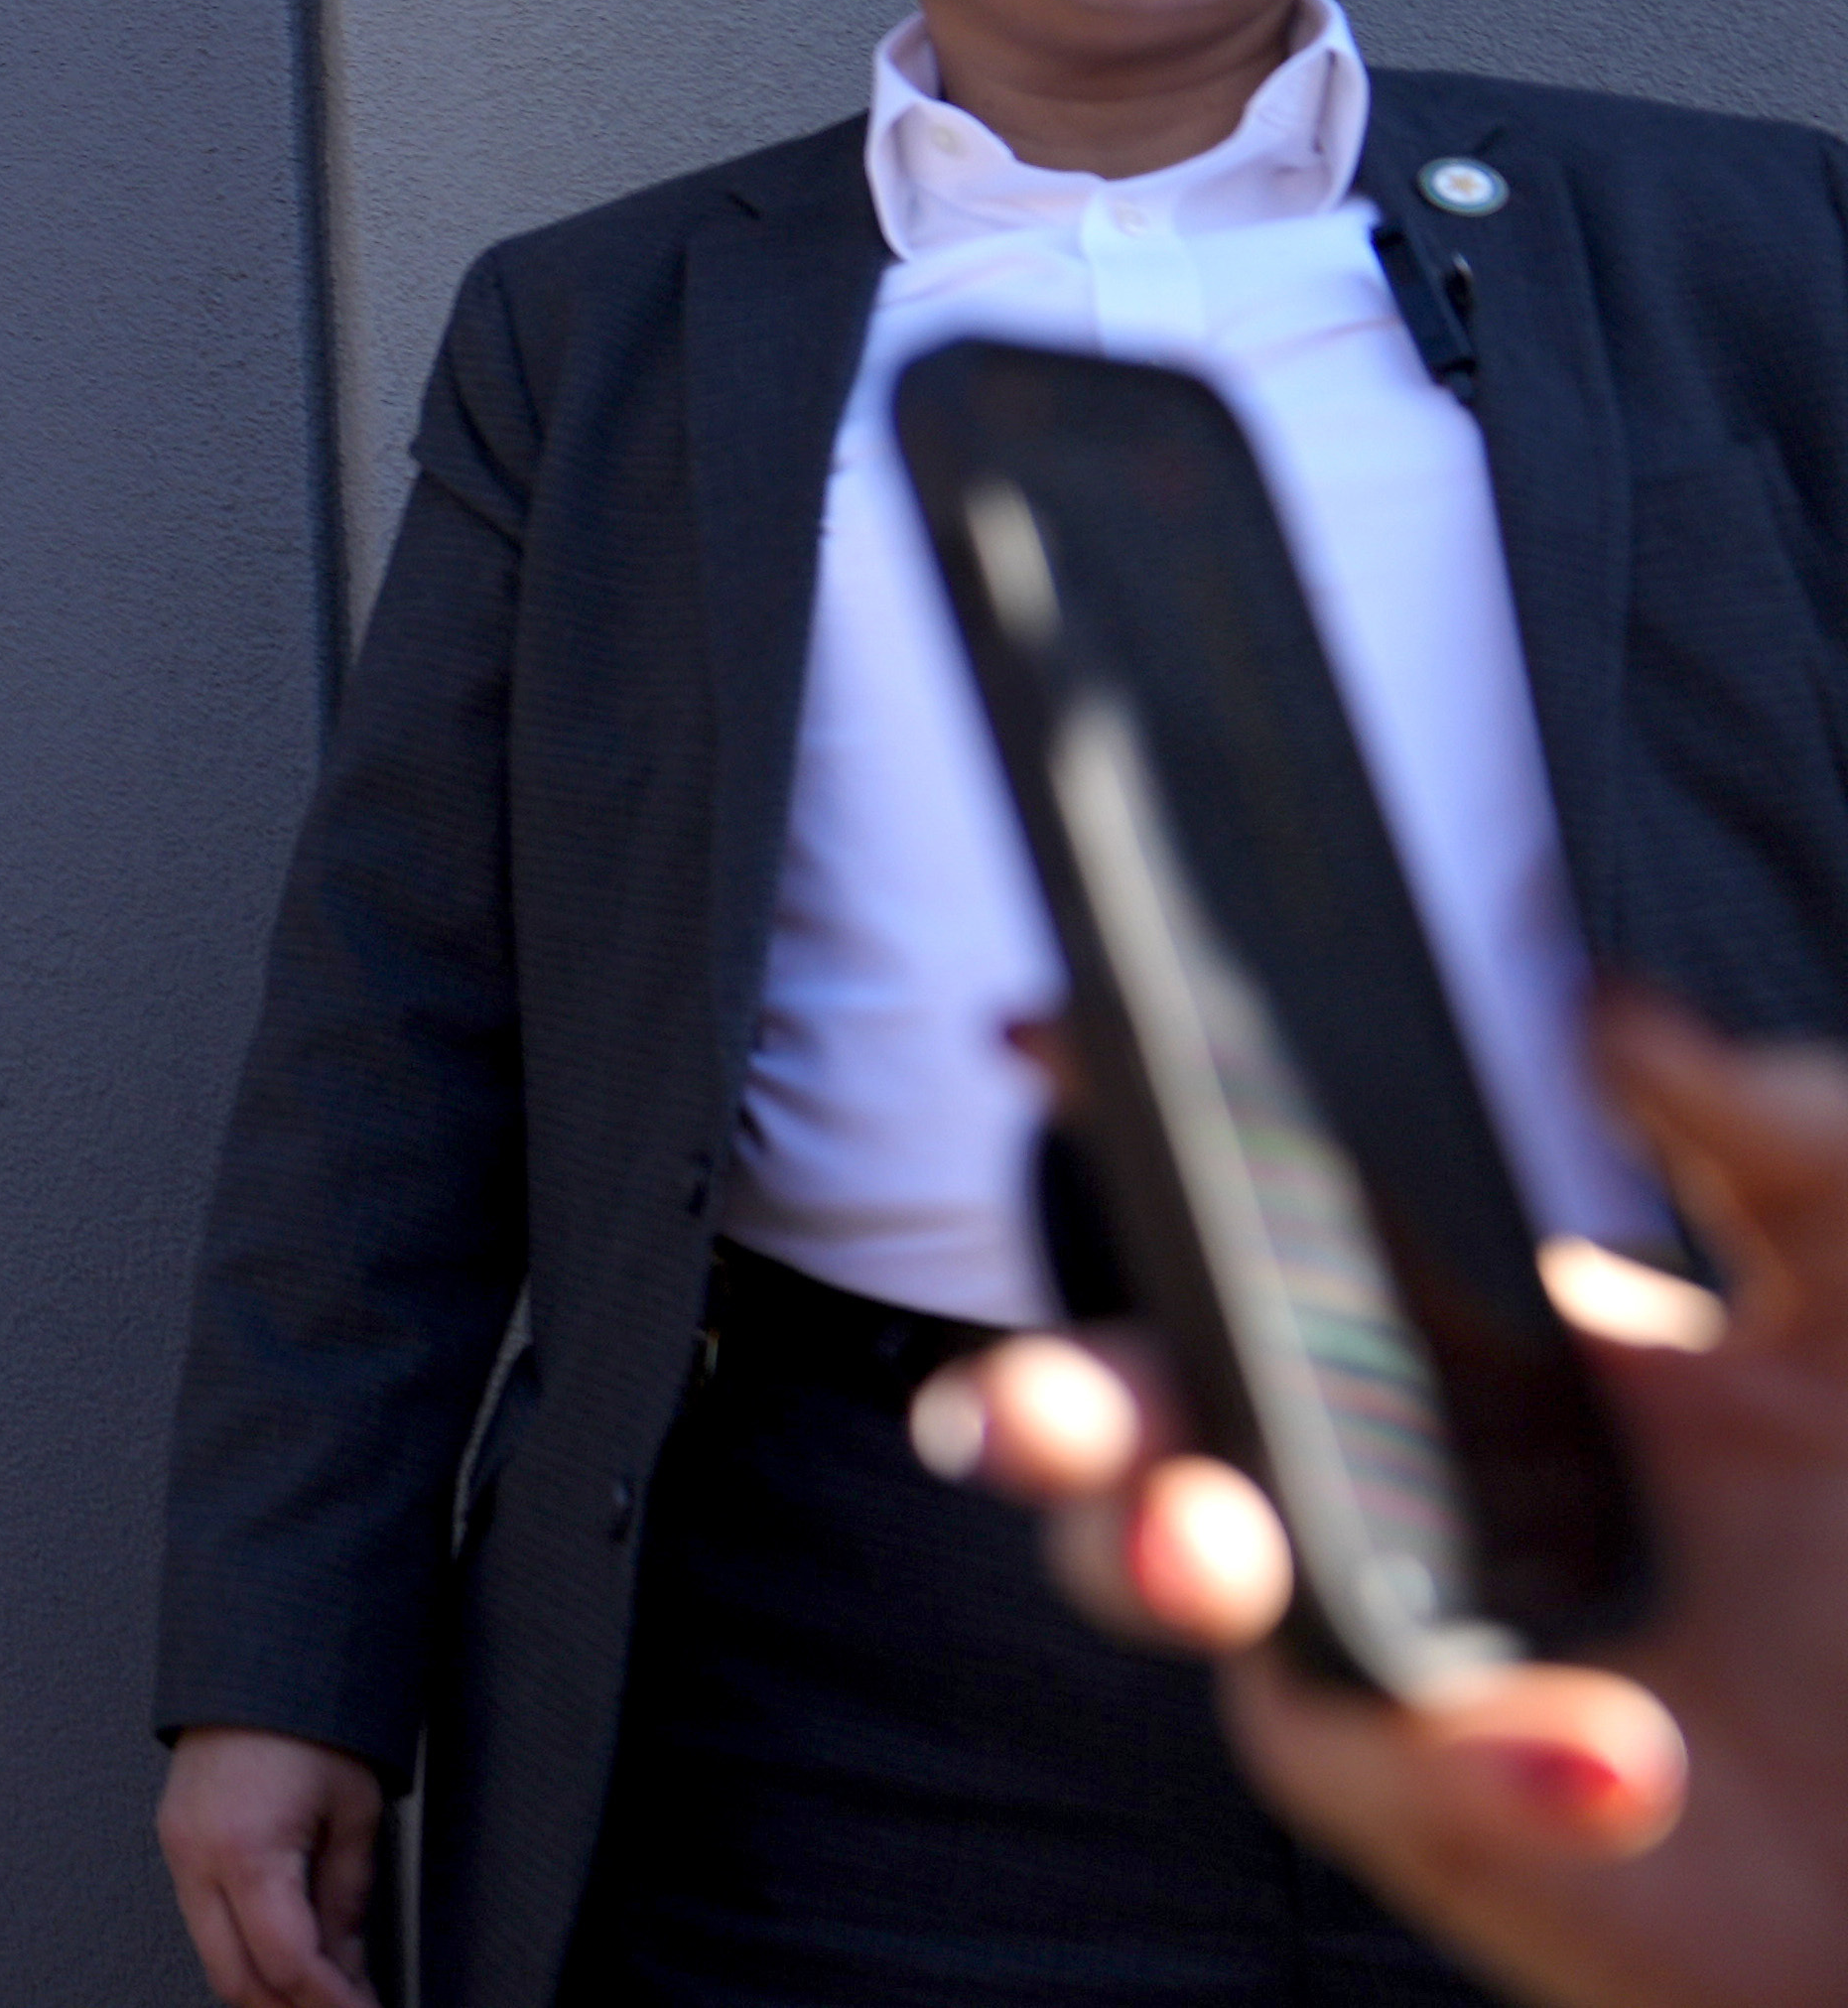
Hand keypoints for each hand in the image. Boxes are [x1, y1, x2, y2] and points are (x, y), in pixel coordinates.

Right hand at [158, 1727, 386, 2007]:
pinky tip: (287, 1951)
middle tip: (343, 2007)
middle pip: (237, 1980)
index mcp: (246, 1846)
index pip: (288, 1966)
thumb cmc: (307, 1710)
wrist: (259, 1649)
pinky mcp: (176, 1839)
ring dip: (267, 1985)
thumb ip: (348, 1899)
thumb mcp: (354, 1812)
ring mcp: (177, 1848)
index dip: (333, 2004)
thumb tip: (348, 1962)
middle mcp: (198, 1853)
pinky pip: (204, 1920)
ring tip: (323, 1988)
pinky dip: (245, 1949)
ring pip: (215, 1958)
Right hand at [919, 993, 1847, 2007]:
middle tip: (1043, 1404)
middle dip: (1038, 1392)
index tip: (1045, 1042)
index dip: (1121, 1125)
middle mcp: (1371, 1462)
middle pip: (1128, 1402)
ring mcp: (1374, 1626)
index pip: (1242, 1205)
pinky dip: (1463, 1760)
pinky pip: (1365, 1765)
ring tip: (1210, 1557)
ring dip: (1150, 1556)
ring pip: (1157, 1579)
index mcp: (1446, 1323)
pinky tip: (1606, 1752)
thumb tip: (1607, 1012)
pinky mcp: (1422, 1800)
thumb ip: (1774, 1136)